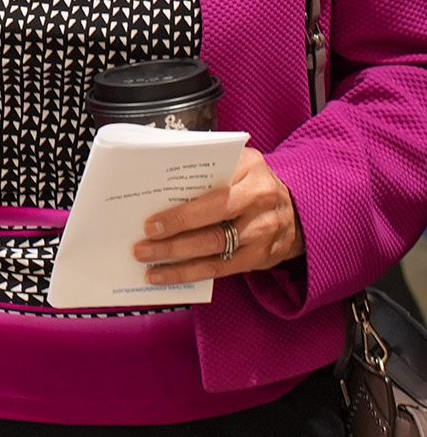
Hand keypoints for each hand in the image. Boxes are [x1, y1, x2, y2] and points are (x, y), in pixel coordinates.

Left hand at [135, 147, 303, 284]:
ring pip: (216, 251)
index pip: (213, 197)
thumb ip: (203, 167)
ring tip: (147, 263)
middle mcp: (261, 202)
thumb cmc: (248, 179)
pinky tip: (165, 275)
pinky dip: (190, 274)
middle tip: (141, 247)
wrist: (295, 207)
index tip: (151, 224)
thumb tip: (154, 179)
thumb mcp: (235, 161)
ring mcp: (264, 233)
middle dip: (174, 241)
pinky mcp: (261, 256)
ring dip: (177, 261)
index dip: (182, 215)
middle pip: (213, 227)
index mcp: (251, 170)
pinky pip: (222, 268)